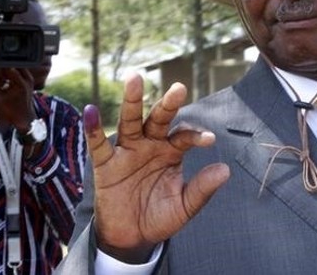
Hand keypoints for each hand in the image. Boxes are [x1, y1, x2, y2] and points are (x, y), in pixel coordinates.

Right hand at [0, 67, 36, 131]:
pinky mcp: (29, 79)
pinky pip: (19, 70)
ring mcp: (30, 78)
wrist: (25, 117)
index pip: (7, 67)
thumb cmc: (12, 110)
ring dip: (6, 67)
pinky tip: (3, 74)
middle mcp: (28, 78)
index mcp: (21, 83)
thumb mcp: (0, 96)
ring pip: (16, 66)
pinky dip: (11, 71)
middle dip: (1, 64)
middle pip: (13, 64)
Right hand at [85, 74, 229, 263]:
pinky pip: (98, 144)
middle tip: (179, 88)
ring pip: (130, 121)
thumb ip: (202, 189)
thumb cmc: (159, 217)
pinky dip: (93, 128)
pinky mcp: (106, 164)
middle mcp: (150, 145)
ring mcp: (127, 151)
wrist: (131, 238)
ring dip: (132, 101)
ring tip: (135, 79)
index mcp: (171, 151)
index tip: (208, 139)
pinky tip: (90, 111)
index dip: (195, 135)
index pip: (184, 136)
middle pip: (159, 118)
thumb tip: (225, 171)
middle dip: (168, 104)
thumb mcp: (184, 207)